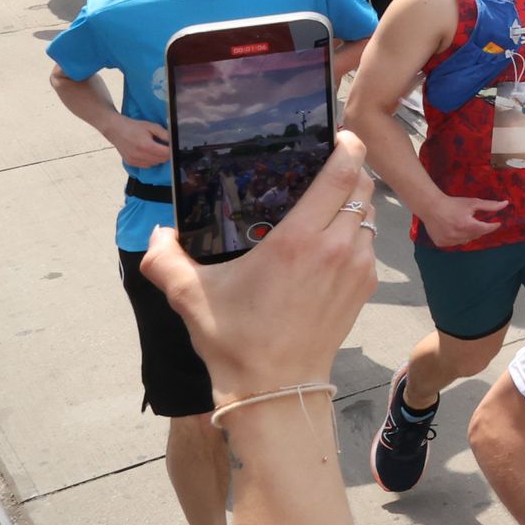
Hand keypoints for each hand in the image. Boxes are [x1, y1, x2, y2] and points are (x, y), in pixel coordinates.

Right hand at [106, 116, 171, 165]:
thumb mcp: (152, 126)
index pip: (166, 153)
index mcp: (146, 145)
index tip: (173, 146)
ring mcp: (134, 160)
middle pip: (161, 160)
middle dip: (166, 154)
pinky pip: (146, 165)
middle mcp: (139, 155)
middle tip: (165, 146)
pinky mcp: (130, 162)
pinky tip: (148, 153)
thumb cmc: (133, 126)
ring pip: (155, 164)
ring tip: (156, 148)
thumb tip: (174, 141)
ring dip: (159, 158)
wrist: (115, 129)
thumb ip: (165, 134)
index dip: (172, 150)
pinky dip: (151, 161)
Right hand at [136, 130, 378, 394]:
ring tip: (325, 202)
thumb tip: (155, 231)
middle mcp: (337, 247)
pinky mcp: (365, 287)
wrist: (275, 390)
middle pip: (362, 188)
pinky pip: (368, 244)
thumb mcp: (189, 296)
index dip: (347, 146)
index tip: (339, 134)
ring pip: (368, 216)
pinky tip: (328, 241)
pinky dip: (355, 233)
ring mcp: (357, 268)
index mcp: (300, 240)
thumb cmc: (235, 341)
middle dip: (350, 171)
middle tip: (326, 166)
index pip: (342, 173)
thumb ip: (163, 258)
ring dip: (354, 203)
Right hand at [423, 191, 509, 245]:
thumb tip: (505, 204)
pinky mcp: (441, 243)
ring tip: (463, 224)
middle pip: (476, 235)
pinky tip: (454, 229)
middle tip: (475, 221)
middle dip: (479, 229)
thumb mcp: (472, 203)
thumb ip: (490, 205)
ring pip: (466, 240)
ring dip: (469, 234)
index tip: (497, 223)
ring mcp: (448, 241)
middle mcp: (458, 235)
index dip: (492, 226)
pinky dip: (458, 238)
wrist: (431, 207)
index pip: (485, 229)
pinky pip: (454, 243)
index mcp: (467, 225)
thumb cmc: (453, 204)